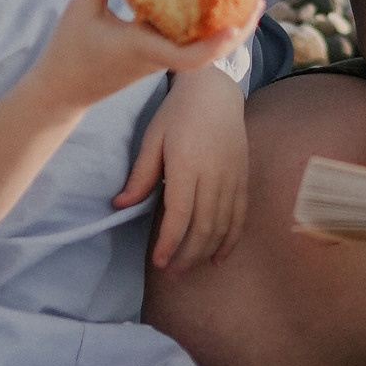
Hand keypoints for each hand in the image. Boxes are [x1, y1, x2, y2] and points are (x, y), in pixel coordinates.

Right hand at [38, 0, 257, 125]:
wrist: (62, 90)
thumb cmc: (69, 50)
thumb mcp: (81, 8)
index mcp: (143, 49)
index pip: (189, 59)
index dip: (216, 45)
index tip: (235, 26)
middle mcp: (158, 58)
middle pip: (210, 52)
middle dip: (238, 28)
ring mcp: (158, 61)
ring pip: (203, 47)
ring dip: (228, 26)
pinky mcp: (155, 58)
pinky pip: (189, 43)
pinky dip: (206, 26)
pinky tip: (213, 2)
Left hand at [115, 67, 250, 269]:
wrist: (216, 92)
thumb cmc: (178, 114)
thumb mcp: (152, 139)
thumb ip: (141, 175)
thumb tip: (120, 206)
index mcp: (187, 165)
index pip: (179, 215)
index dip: (170, 244)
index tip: (158, 262)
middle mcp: (214, 175)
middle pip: (204, 227)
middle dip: (187, 256)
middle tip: (172, 274)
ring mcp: (233, 177)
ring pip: (223, 226)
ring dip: (206, 252)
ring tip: (190, 269)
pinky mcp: (244, 178)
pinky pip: (240, 216)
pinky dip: (231, 240)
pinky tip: (218, 256)